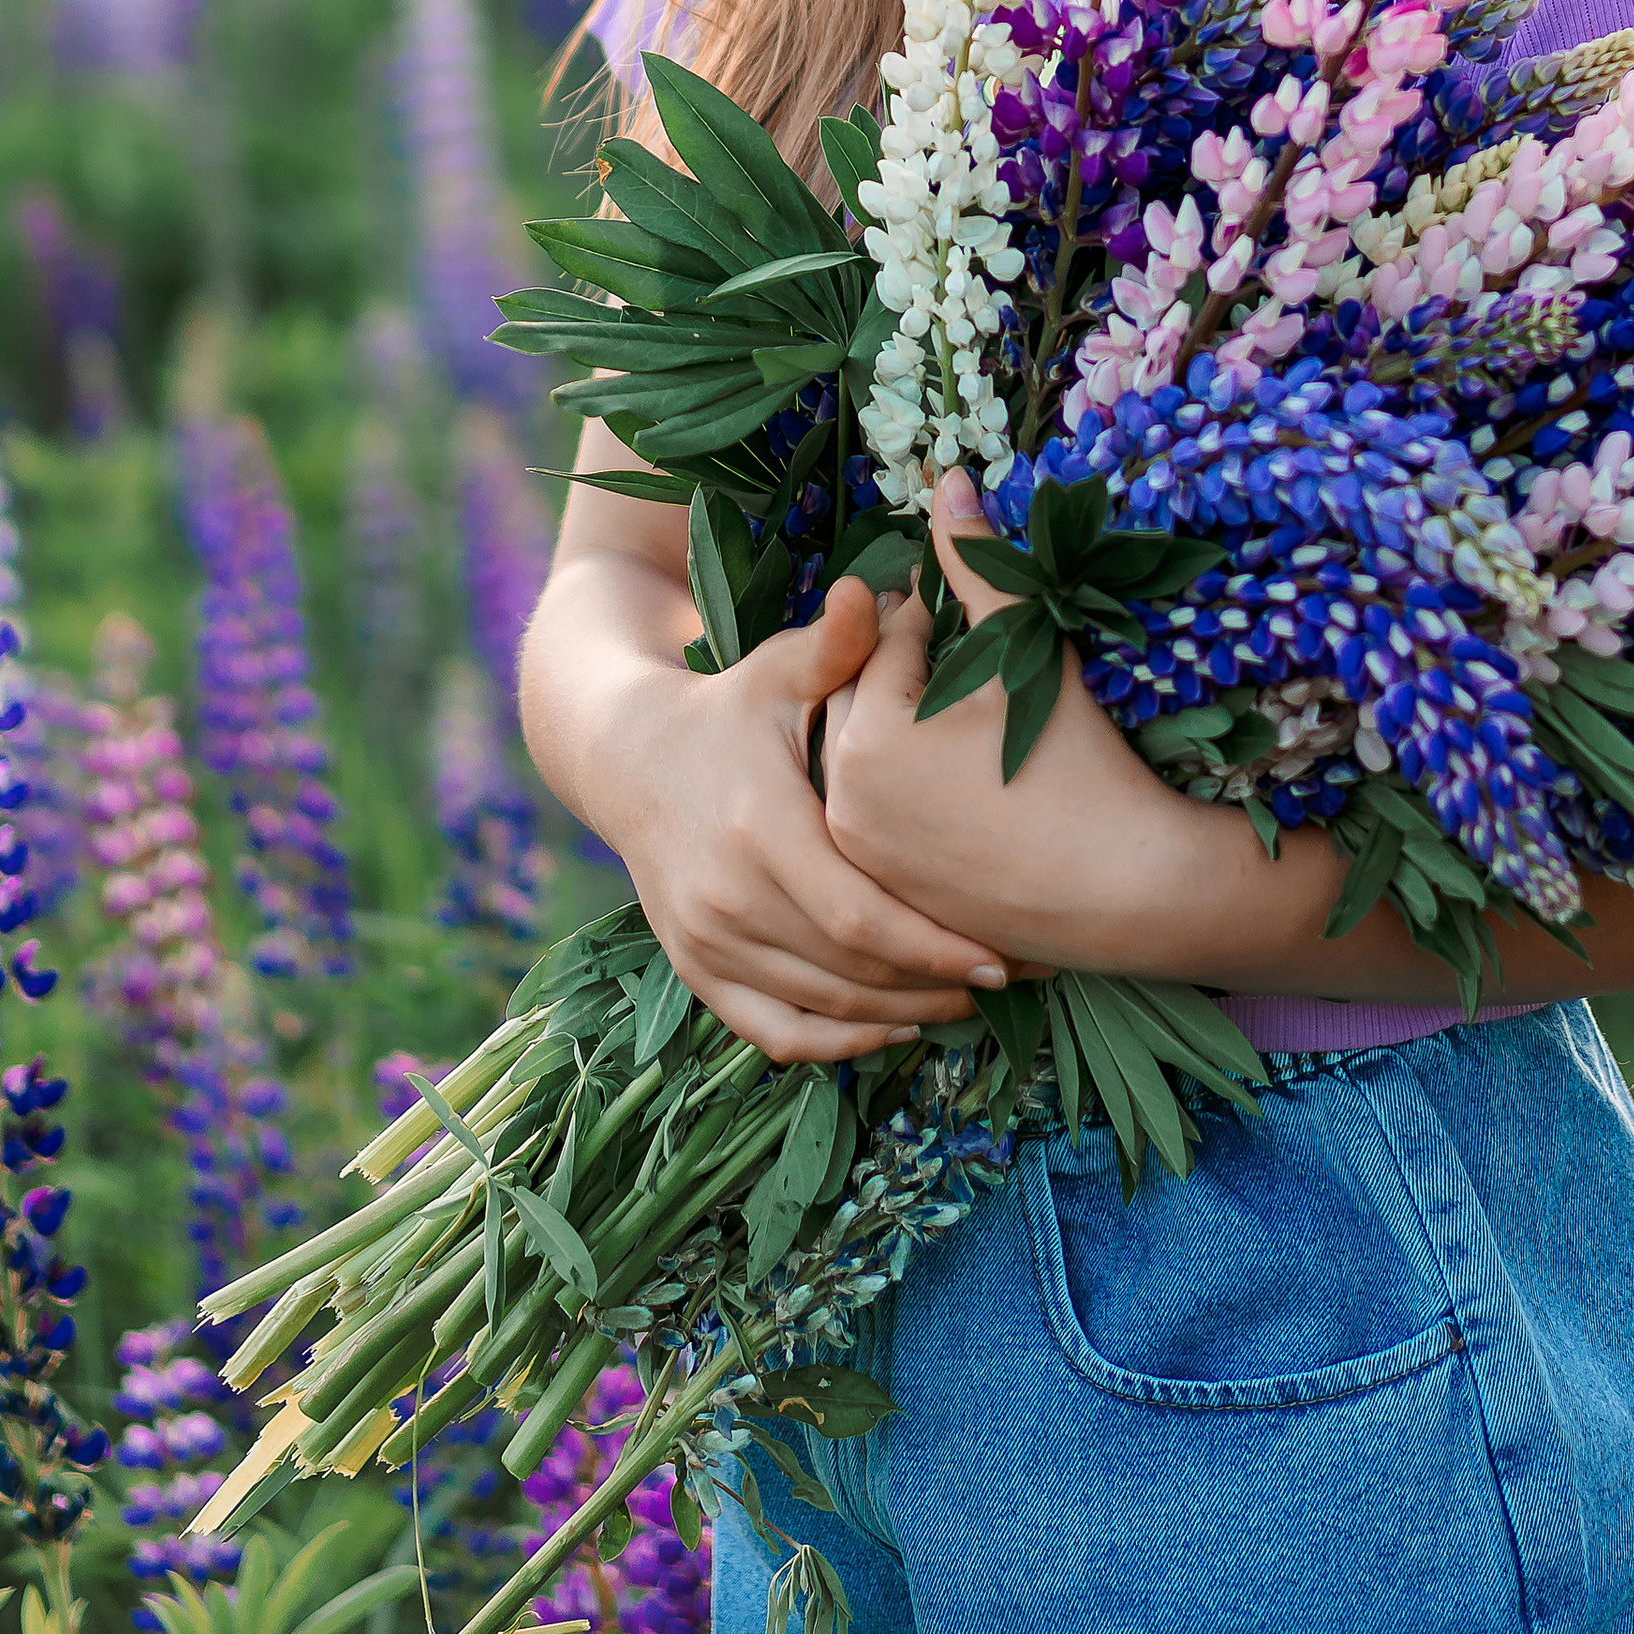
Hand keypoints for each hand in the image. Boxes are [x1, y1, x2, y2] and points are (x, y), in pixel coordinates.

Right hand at [584, 581, 1014, 1065]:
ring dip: (899, 1014)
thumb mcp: (776, 669)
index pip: (859, 914)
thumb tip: (873, 589)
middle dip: (933, 983)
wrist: (624, 755)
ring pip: (818, 1009)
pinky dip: (835, 1044)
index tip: (1000, 952)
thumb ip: (835, 644)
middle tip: (1010, 978)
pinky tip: (893, 1028)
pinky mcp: (694, 969)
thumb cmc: (727, 707)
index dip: (932, 944)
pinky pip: (771, 1032)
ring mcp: (704, 940)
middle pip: (848, 972)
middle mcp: (725, 896)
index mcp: (759, 827)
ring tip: (969, 999)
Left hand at [820, 474, 1223, 972]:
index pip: (888, 642)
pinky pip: (882, 820)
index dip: (936, 620)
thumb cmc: (1081, 760)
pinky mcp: (887, 894)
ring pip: (868, 761)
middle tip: (970, 670)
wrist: (1127, 887)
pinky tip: (966, 788)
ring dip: (902, 731)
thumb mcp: (1026, 651)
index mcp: (868, 733)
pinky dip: (910, 796)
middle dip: (910, 674)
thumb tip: (948, 477)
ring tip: (966, 725)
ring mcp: (861, 855)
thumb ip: (978, 565)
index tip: (975, 624)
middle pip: (865, 700)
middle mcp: (842, 799)